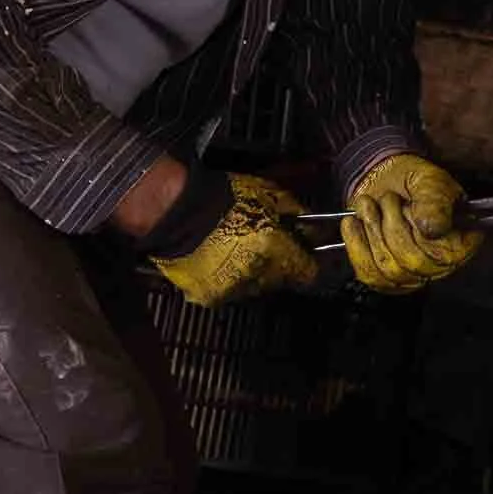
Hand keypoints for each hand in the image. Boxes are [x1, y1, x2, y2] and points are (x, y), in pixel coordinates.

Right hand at [149, 174, 316, 306]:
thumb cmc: (225, 198)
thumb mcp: (271, 195)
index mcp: (276, 253)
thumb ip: (297, 216)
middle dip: (278, 267)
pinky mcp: (208, 298)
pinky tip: (218, 260)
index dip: (309, 262)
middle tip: (264, 246)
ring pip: (254, 288)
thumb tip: (315, 229)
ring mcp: (232, 291)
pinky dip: (226, 280)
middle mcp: (258, 277)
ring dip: (252, 274)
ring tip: (237, 251)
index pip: (309, 274)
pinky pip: (227, 291)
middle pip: (281, 281)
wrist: (178, 211)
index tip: (305, 254)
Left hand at [341, 153, 482, 295]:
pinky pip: (368, 273)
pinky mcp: (382, 277)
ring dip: (373, 230)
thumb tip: (433, 228)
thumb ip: (435, 202)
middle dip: (393, 225)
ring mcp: (409, 275)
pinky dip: (356, 244)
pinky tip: (353, 223)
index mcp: (461, 241)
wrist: (382, 178)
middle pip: (413, 262)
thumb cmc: (412, 181)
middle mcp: (438, 265)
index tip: (410, 208)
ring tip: (371, 206)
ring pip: (388, 268)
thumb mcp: (430, 181)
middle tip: (389, 200)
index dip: (423, 233)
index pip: (446, 254)